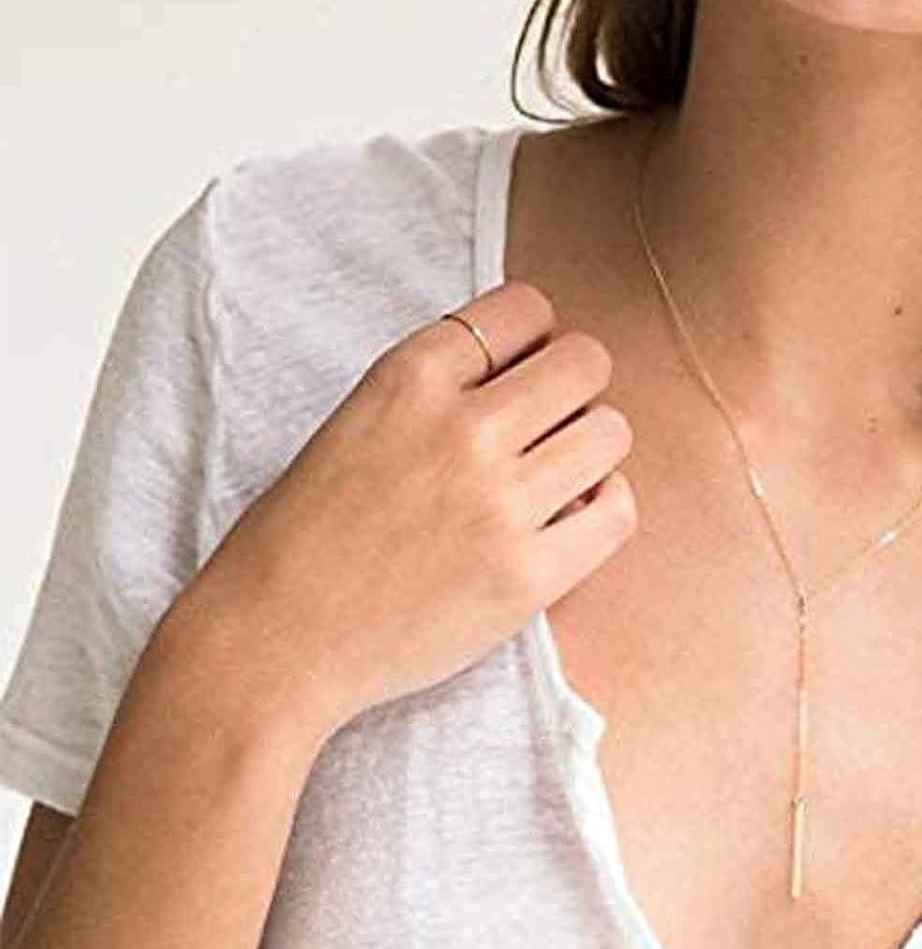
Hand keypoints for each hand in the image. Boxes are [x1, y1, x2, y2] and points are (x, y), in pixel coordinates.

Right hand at [181, 280, 636, 736]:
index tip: (524, 370)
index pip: (524, 308)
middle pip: (585, 363)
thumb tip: (527, 367)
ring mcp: (499, 504)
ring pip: (611, 432)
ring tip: (560, 474)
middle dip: (576, 387)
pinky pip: (617, 512)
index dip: (536, 338)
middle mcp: (462, 430)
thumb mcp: (356, 421)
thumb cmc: (304, 536)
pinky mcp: (527, 576)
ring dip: (594, 447)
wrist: (276, 640)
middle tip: (551, 425)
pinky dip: (606, 507)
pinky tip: (573, 517)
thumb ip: (435, 389)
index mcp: (408, 377)